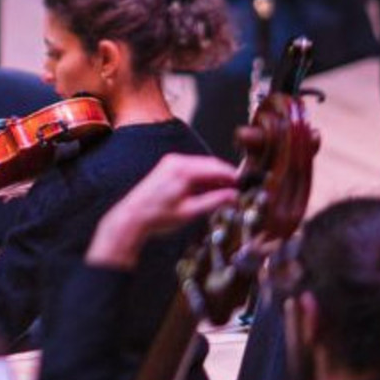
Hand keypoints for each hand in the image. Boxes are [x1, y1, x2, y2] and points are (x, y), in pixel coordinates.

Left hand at [86, 154, 238, 269]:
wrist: (132, 217)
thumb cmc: (156, 216)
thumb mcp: (190, 211)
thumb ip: (214, 201)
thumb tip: (235, 196)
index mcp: (182, 169)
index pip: (217, 168)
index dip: (234, 176)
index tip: (246, 185)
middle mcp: (176, 161)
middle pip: (211, 165)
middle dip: (226, 178)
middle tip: (240, 192)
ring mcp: (171, 163)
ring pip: (203, 167)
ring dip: (215, 179)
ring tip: (227, 196)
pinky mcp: (168, 168)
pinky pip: (193, 170)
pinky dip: (203, 179)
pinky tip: (210, 192)